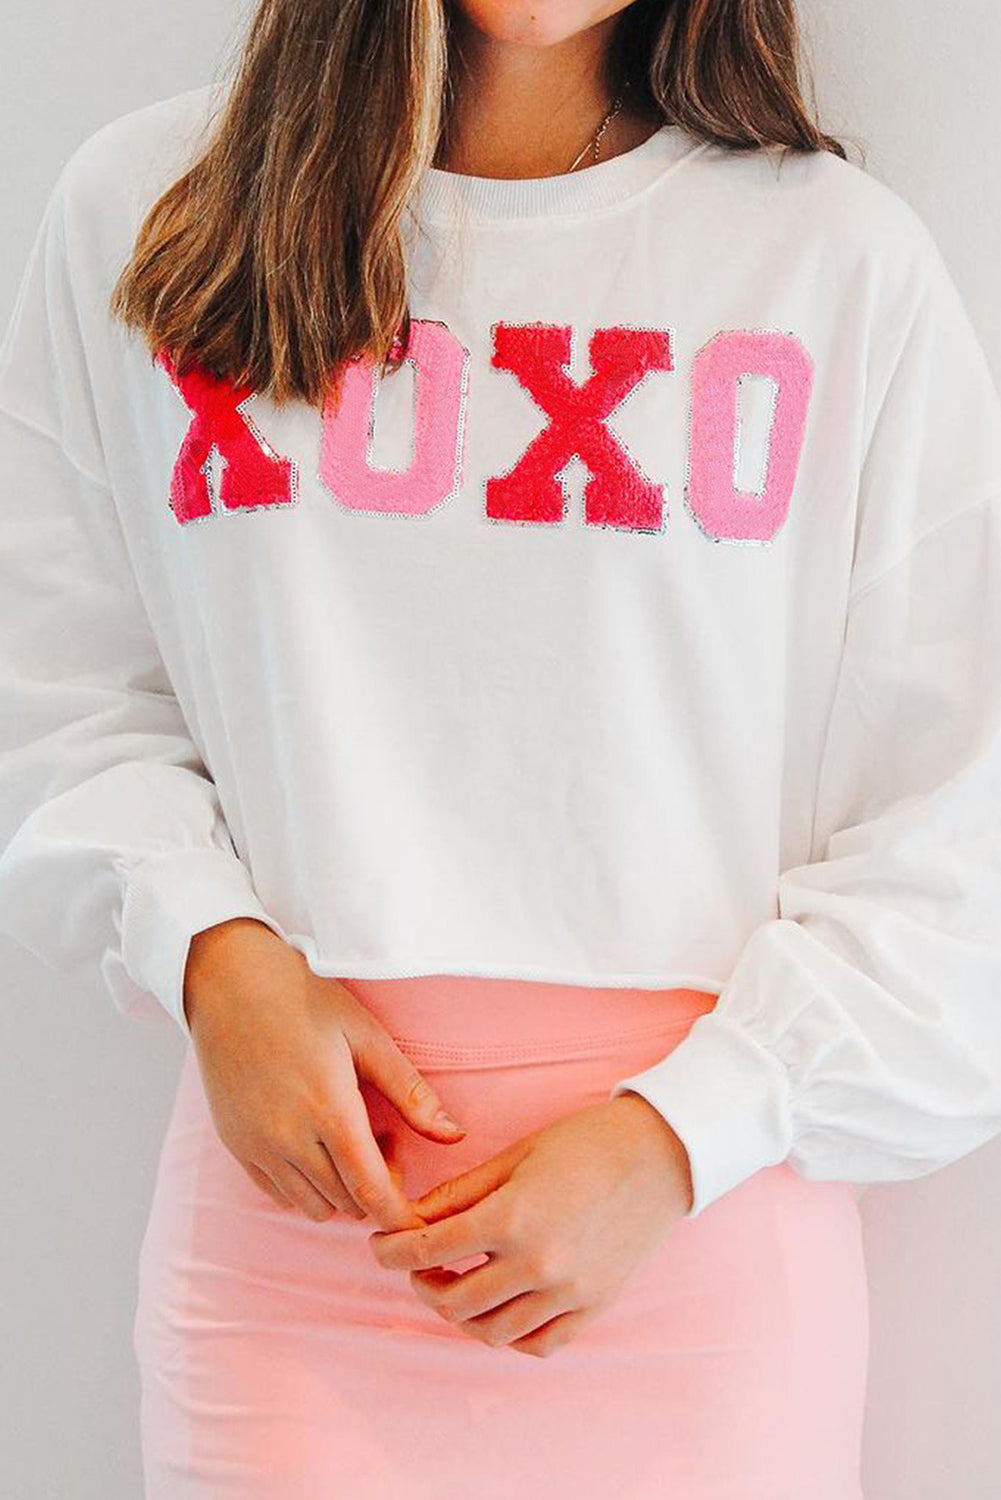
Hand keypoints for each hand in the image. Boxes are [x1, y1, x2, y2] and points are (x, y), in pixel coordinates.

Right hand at [182, 917, 466, 1229]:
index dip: (400, 1215)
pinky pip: (277, 1194)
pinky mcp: (235, 1145)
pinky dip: (305, 1186)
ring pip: (312, 1205)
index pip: (372, 1193)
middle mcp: (289, 1138)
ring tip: (345, 1137)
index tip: (417, 1215)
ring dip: (340, 1189)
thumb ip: (410, 1092)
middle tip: (382, 1137)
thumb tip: (454, 1135)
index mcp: (330, 1110)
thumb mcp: (367, 1036)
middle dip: (376, 1188)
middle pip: (347, 1203)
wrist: (230, 984)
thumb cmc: (304, 1001)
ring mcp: (257, 1145)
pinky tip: (313, 1143)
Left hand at [366, 1093, 692, 1357]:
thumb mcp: (514, 1156)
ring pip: (491, 1331)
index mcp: (512, 1219)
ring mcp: (568, 1293)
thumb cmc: (585, 1143)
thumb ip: (460, 1193)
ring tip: (453, 1286)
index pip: (429, 1250)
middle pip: (454, 1301)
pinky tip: (499, 1308)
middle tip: (417, 1264)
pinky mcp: (593, 1307)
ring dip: (460, 1313)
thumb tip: (411, 1217)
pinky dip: (508, 1333)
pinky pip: (538, 1343)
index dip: (392, 1251)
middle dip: (422, 1283)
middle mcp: (538, 1265)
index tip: (379, 1245)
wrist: (662, 1154)